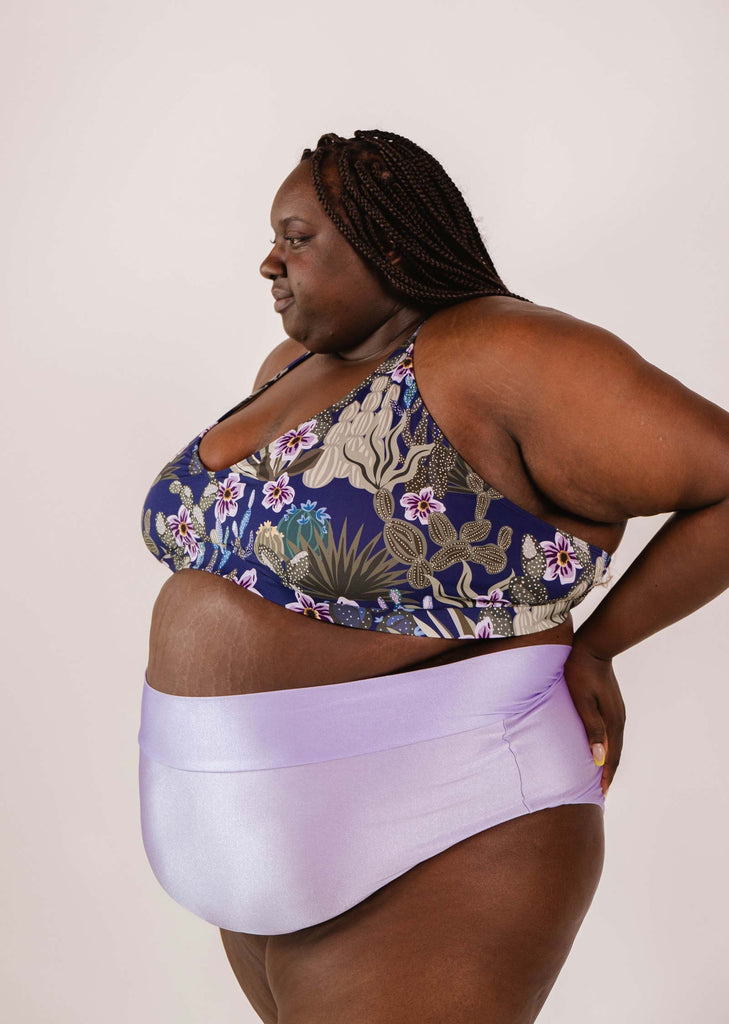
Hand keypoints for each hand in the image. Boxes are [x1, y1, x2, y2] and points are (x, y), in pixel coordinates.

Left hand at [563, 640, 625, 796]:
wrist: (592, 646)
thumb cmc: (580, 673)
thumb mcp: (582, 701)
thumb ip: (591, 729)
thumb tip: (599, 759)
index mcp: (612, 721)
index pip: (611, 756)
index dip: (606, 775)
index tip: (601, 794)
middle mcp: (618, 718)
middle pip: (615, 752)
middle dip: (608, 772)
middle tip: (601, 792)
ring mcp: (616, 711)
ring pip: (614, 743)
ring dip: (608, 760)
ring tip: (599, 774)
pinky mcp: (611, 705)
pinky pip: (610, 732)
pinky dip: (606, 746)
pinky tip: (598, 748)